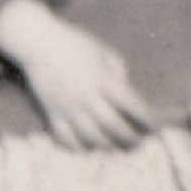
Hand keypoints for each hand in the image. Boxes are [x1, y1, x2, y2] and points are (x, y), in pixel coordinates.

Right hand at [0, 0, 153, 149]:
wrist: (38, 42)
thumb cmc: (75, 43)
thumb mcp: (103, 51)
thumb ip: (119, 72)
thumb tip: (127, 94)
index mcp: (103, 79)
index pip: (130, 103)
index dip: (144, 116)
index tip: (152, 125)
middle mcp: (87, 96)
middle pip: (113, 124)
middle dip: (129, 137)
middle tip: (138, 142)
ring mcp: (68, 107)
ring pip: (91, 136)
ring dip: (107, 145)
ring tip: (116, 148)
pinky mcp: (52, 112)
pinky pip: (65, 137)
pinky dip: (78, 147)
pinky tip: (88, 147)